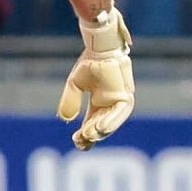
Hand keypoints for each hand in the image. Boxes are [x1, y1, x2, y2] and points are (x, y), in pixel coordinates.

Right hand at [57, 9, 135, 150]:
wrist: (100, 48)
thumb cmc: (89, 64)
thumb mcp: (75, 85)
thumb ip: (70, 101)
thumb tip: (66, 119)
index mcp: (99, 103)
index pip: (92, 123)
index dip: (85, 134)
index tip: (77, 142)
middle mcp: (111, 105)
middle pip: (101, 125)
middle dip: (92, 135)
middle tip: (82, 142)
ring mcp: (120, 101)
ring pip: (112, 121)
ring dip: (101, 130)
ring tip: (90, 137)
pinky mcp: (126, 95)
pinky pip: (120, 111)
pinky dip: (112, 120)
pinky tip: (101, 128)